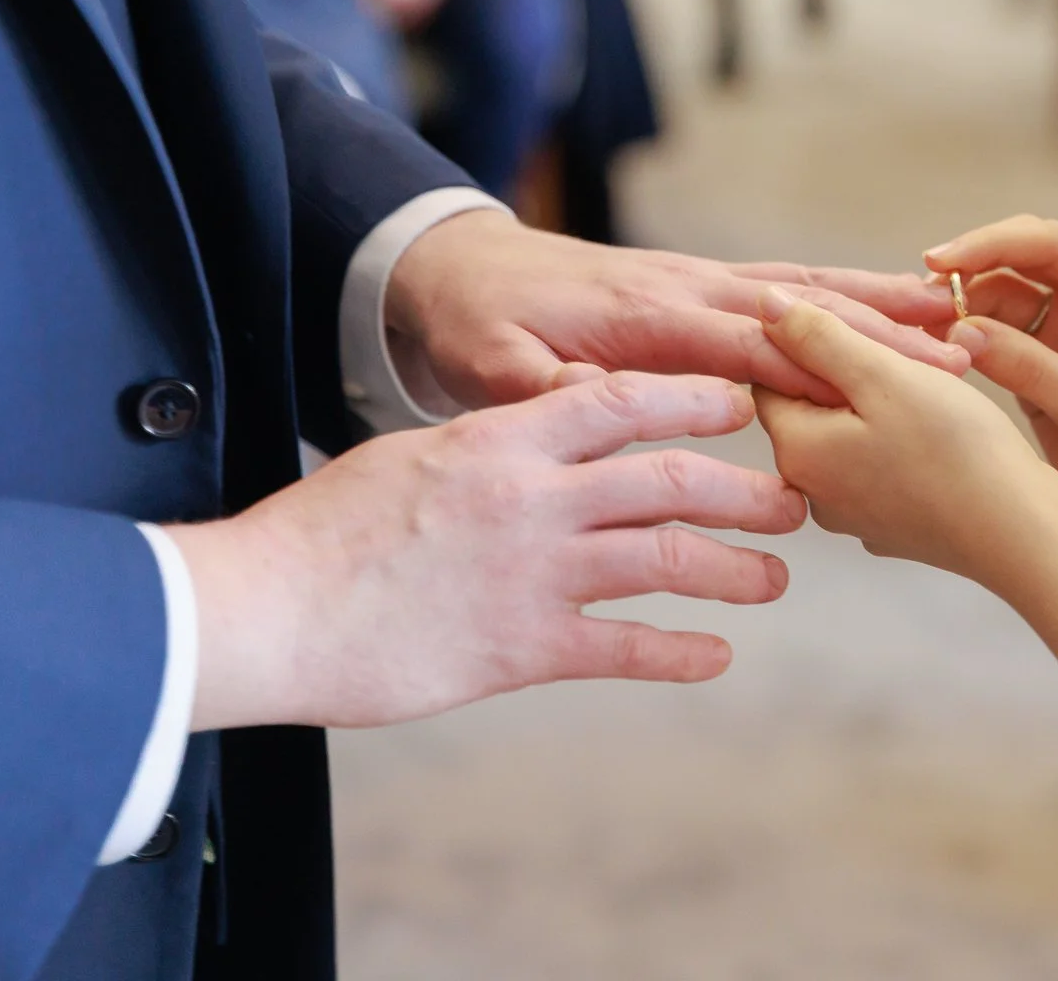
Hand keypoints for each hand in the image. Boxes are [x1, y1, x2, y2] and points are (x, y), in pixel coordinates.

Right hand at [173, 372, 806, 731]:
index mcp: (500, 440)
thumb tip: (534, 439)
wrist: (264, 609)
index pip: (620, 400)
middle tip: (793, 501)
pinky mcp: (519, 648)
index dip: (691, 400)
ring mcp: (530, 573)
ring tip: (774, 580)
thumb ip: (487, 451)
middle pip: (667, 479)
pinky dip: (678, 652)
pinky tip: (715, 657)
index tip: (740, 405)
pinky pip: (622, 647)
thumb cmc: (323, 532)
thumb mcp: (410, 458)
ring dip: (732, 570)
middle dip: (742, 490)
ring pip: (662, 560)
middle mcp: (530, 498)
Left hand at [389, 210, 967, 406]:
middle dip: (884, 326)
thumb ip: (553, 390)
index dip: (827, 361)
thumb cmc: (477, 324)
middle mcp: (686, 287)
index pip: (753, 342)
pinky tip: (892, 302)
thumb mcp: (492, 369)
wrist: (458, 267)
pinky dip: (845, 291)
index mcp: (646, 317)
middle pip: (803, 306)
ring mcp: (699, 279)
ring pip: (807, 286)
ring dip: (880, 298)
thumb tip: (613, 403)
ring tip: (956, 309)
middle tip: (961, 345)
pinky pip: (786, 286)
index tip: (894, 380)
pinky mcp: (700, 284)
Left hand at [750, 289, 1055, 582]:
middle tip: (907, 350)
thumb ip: (820, 337)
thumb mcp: (884, 375)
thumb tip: (767, 304)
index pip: (769, 376)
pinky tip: (943, 428)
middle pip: (810, 406)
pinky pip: (881, 464)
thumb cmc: (957, 452)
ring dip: (881, 401)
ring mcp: (854, 514)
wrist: (1023, 534)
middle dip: (850, 369)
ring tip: (932, 384)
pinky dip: (902, 438)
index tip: (865, 327)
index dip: (811, 341)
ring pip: (851, 433)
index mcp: (797, 452)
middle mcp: (812, 492)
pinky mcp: (892, 525)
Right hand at [923, 217, 1057, 565]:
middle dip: (970, 273)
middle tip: (916, 298)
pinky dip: (966, 343)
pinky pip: (997, 341)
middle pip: (1020, 262)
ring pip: (1002, 301)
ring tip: (917, 331)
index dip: (991, 244)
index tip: (940, 261)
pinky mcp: (1046, 369)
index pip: (1052, 245)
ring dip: (962, 309)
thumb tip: (957, 329)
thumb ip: (1027, 365)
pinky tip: (934, 351)